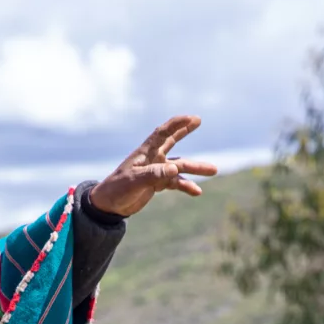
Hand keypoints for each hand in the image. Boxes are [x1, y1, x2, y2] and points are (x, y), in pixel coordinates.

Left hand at [88, 115, 218, 217]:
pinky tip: (197, 192)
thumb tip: (175, 169)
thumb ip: (154, 174)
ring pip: (180, 166)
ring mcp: (156, 171)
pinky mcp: (158, 183)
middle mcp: (153, 158)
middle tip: (198, 121)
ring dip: (196, 168)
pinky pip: (176, 183)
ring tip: (213, 170)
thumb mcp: (135, 181)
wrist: (109, 205)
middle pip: (172, 141)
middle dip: (184, 130)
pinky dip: (186, 186)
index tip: (192, 118)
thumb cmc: (117, 189)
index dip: (176, 124)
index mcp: (145, 152)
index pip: (162, 133)